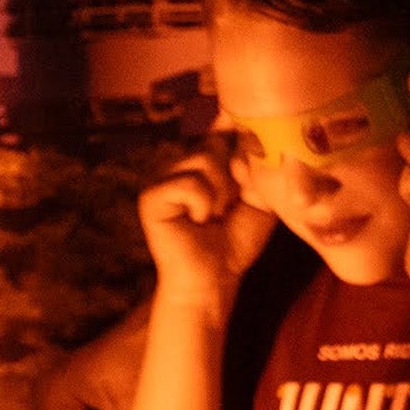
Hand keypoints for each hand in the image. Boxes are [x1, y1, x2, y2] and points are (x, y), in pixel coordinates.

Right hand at [140, 137, 275, 307]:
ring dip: (219, 192)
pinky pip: (188, 183)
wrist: (216, 279)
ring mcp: (163, 178)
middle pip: (215, 142)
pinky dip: (202, 204)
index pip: (219, 130)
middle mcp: (181, 165)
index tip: (243, 141)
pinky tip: (198, 221)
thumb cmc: (236, 241)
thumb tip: (247, 132)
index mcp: (204, 163)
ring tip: (213, 216)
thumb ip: (255, 166)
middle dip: (233, 175)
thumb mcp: (258, 198)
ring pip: (203, 159)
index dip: (233, 131)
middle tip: (229, 206)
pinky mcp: (151, 196)